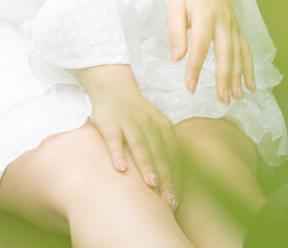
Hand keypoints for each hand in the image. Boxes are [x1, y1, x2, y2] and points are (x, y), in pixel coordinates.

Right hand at [74, 64, 181, 209]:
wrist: (112, 86)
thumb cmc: (136, 115)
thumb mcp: (155, 127)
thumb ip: (163, 150)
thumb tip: (172, 185)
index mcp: (163, 126)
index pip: (174, 154)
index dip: (177, 178)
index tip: (178, 201)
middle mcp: (149, 123)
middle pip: (160, 152)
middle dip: (166, 177)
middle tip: (169, 201)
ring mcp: (129, 122)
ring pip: (140, 144)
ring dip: (146, 164)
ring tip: (152, 184)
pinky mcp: (110, 122)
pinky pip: (114, 138)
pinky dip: (117, 152)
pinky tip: (120, 168)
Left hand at [168, 0, 255, 103]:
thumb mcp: (174, 6)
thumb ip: (176, 32)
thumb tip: (177, 58)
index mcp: (204, 16)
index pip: (199, 47)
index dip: (195, 68)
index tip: (190, 87)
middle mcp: (222, 22)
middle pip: (225, 53)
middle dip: (224, 78)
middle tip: (222, 100)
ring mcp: (233, 25)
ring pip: (239, 54)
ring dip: (239, 77)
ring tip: (237, 97)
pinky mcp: (238, 28)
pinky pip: (246, 49)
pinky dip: (250, 68)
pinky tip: (251, 85)